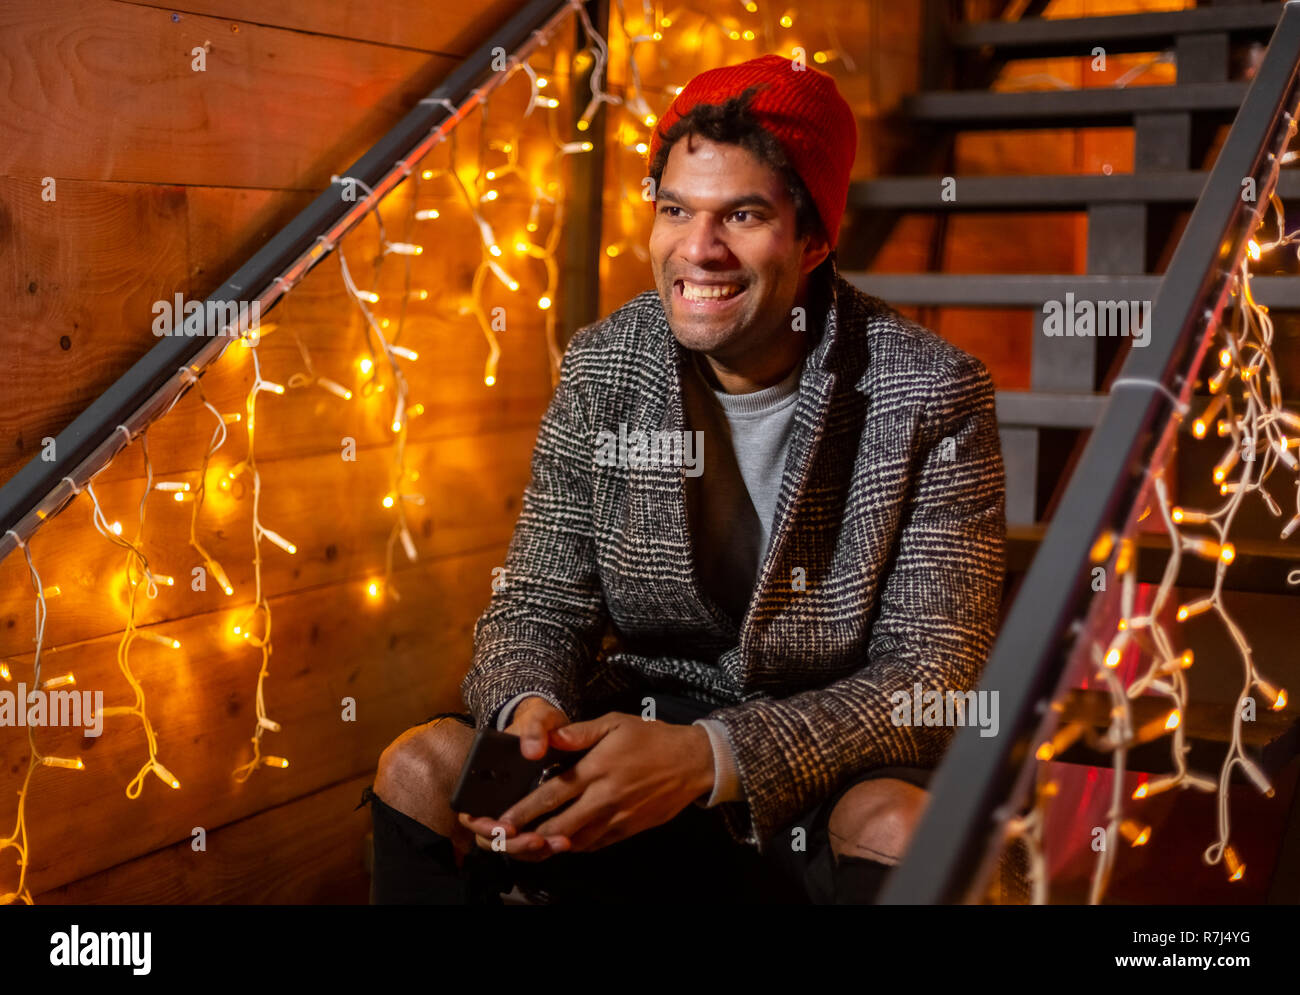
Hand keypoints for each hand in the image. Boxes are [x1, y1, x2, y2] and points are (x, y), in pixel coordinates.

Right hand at [457, 696, 569, 859]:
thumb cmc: (540, 723)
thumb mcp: (539, 717)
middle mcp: (491, 801)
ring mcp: (510, 813)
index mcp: (482, 778)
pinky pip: (529, 845)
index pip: (469, 814)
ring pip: (511, 846)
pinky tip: (565, 842)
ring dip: (531, 852)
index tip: (508, 827)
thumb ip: (535, 727)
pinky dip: (544, 849)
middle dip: (513, 845)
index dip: (485, 826)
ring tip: (559, 843)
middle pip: (489, 838)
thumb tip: (531, 751)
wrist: (556, 729)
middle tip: (539, 841)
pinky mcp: (531, 820)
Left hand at [496, 712, 715, 856]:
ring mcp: (618, 817)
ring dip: (551, 846)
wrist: (693, 762)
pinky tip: (564, 844)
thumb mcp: (616, 723)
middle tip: (506, 842)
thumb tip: (552, 737)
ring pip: (577, 841)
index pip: (553, 793)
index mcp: (597, 769)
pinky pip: (597, 843)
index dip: (524, 810)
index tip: (502, 821)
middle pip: (560, 825)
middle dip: (530, 836)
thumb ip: (581, 732)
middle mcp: (604, 798)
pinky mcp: (630, 829)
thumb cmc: (651, 738)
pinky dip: (577, 846)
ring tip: (528, 847)